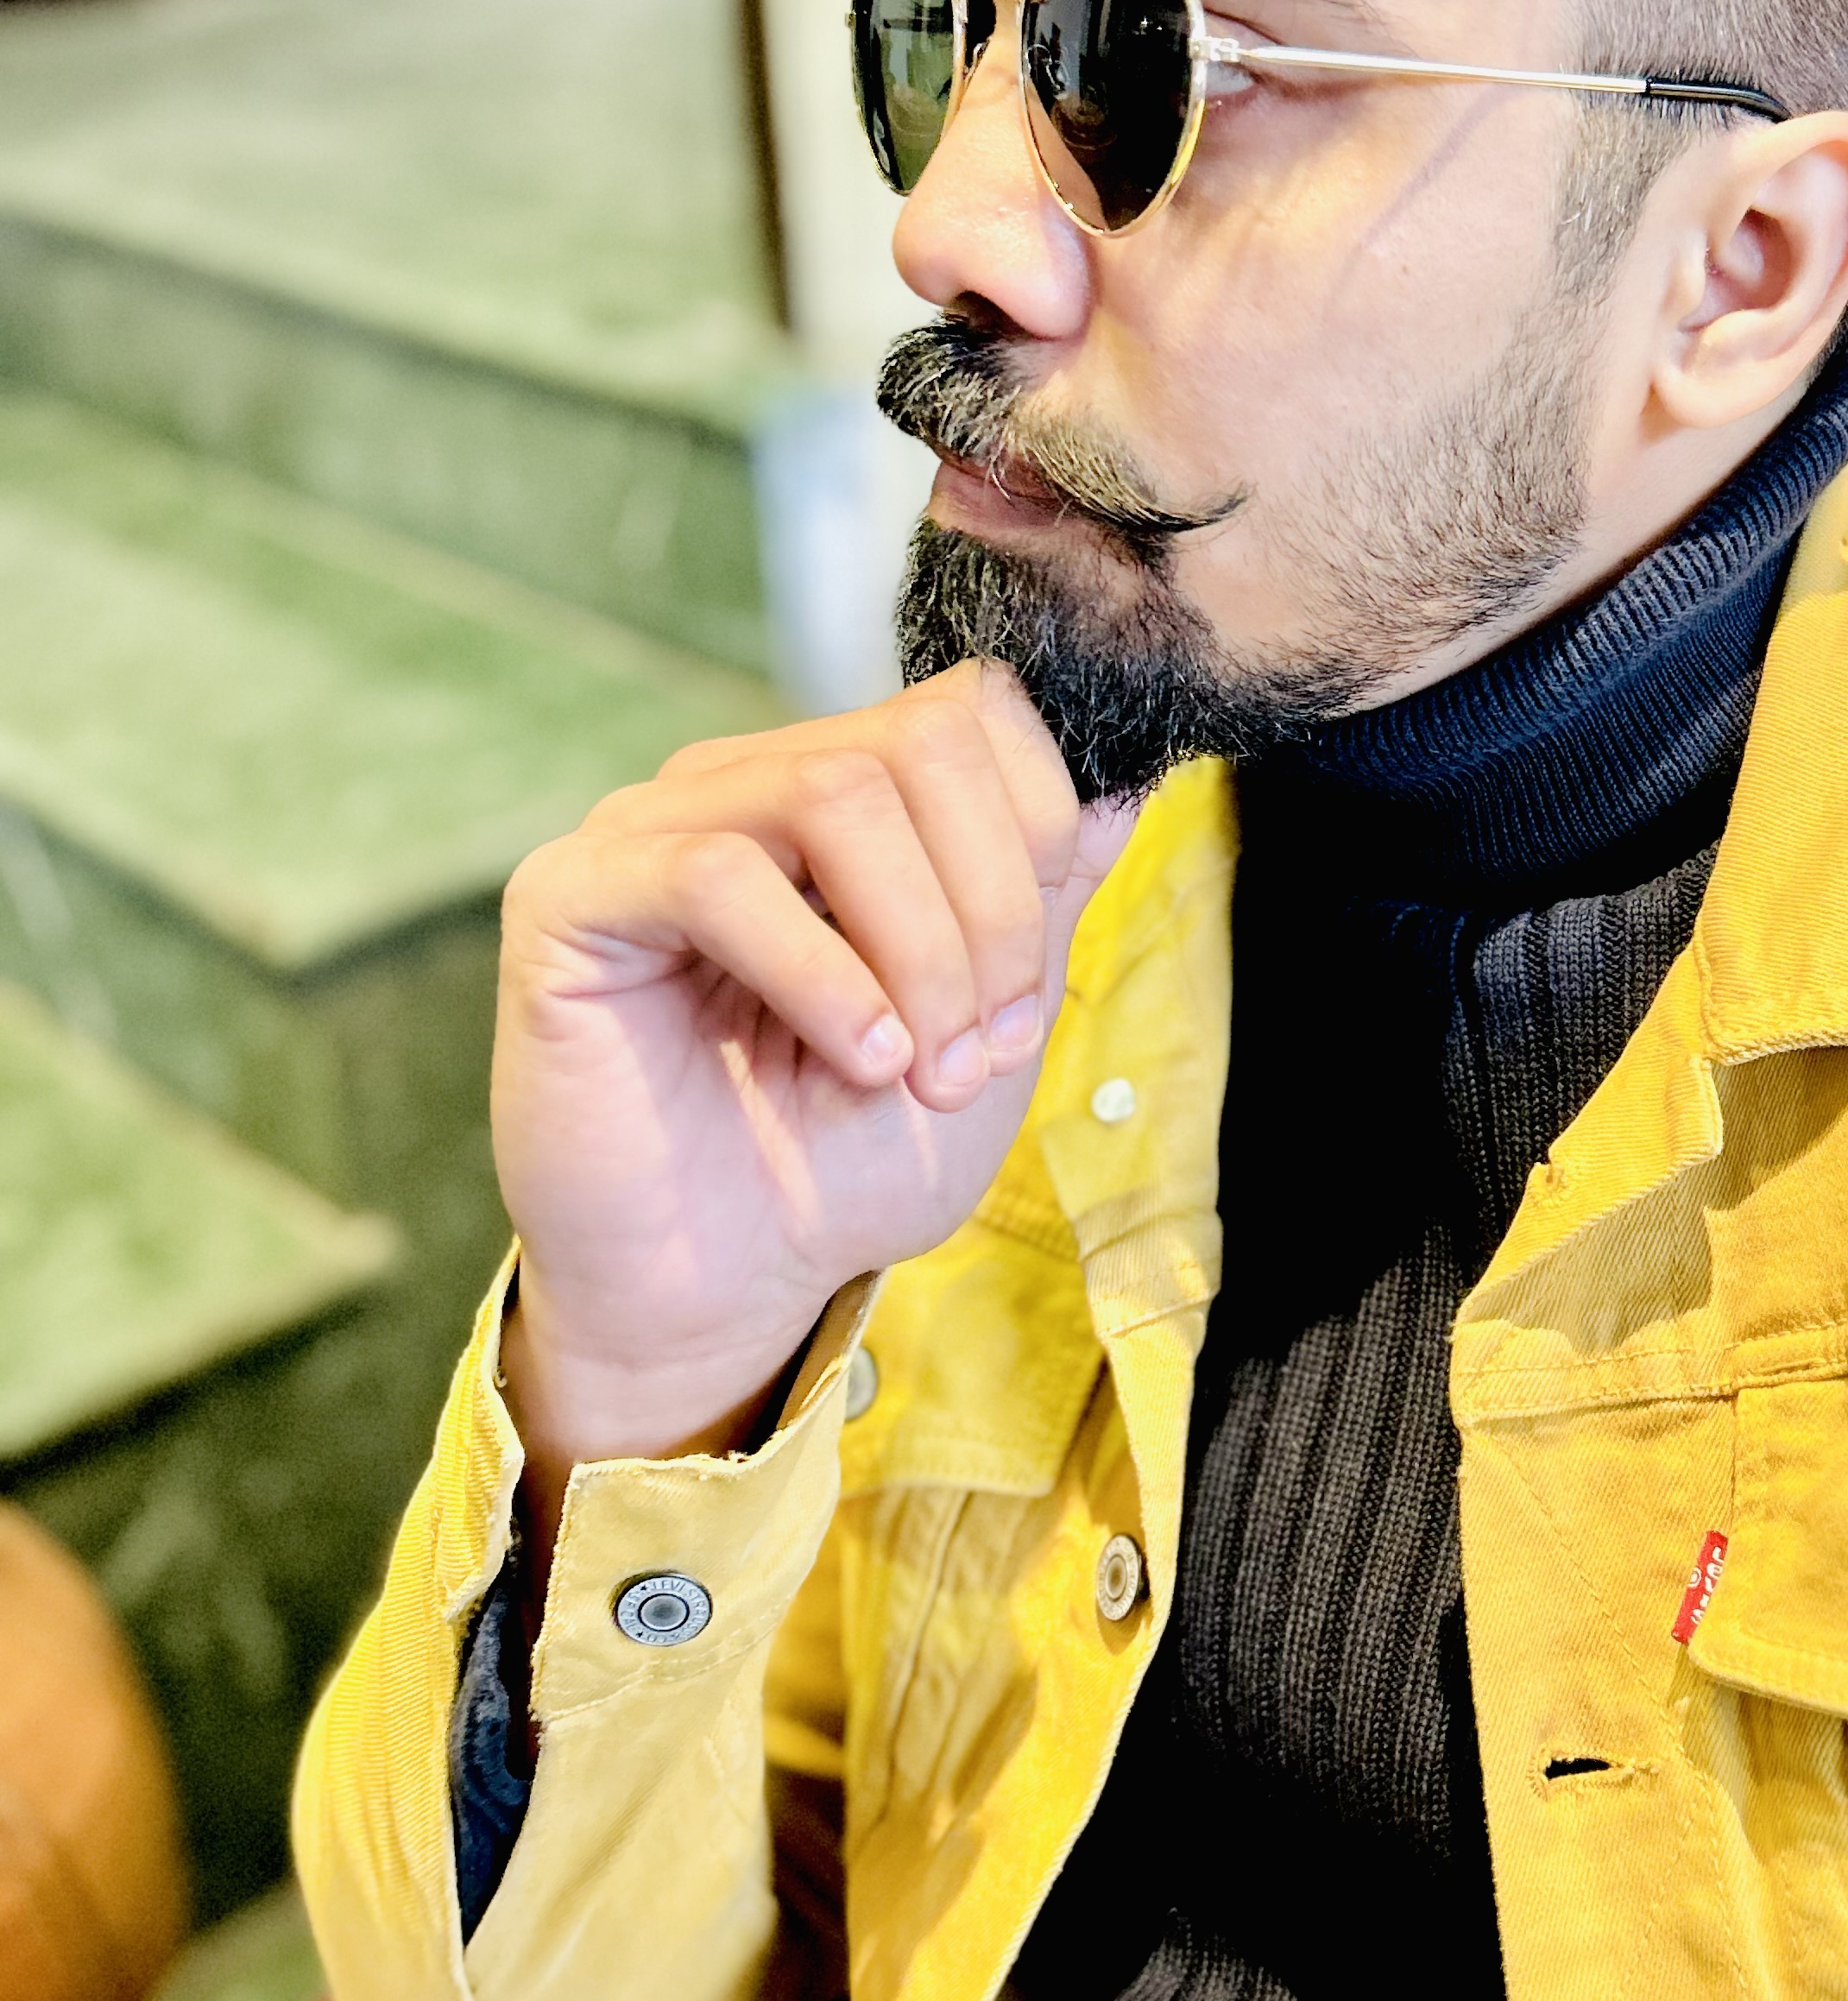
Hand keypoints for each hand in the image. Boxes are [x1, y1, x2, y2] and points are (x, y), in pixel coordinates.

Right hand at [491, 660, 1134, 1552]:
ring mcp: (650, 828)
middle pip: (919, 740)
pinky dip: (818, 972)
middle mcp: (745, 787)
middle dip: (989, 907)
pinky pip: (715, 873)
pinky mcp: (573, 895)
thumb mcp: (985, 1024)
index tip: (1028, 999)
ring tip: (917, 1068)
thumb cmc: (845, 1162)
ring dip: (917, 945)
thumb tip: (1121, 786)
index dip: (1038, 838)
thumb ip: (1044, 899)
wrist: (725, 1289)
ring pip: (834, 789)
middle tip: (980, 1051)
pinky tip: (855, 1058)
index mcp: (843, 799)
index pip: (970, 712)